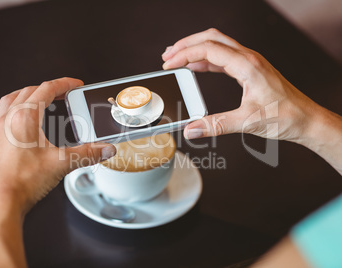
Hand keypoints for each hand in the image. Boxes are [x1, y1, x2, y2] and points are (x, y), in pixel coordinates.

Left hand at [0, 77, 115, 213]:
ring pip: (12, 100)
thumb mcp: (62, 164)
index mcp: (24, 117)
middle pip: (29, 91)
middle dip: (49, 89)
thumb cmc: (22, 182)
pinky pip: (3, 115)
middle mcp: (8, 119)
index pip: (46, 89)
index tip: (75, 84)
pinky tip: (24, 122)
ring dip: (28, 95)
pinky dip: (16, 110)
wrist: (0, 202)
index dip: (64, 84)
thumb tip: (105, 149)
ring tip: (42, 100)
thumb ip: (88, 153)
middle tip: (64, 93)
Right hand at [162, 28, 320, 143]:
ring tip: (177, 58)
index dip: (184, 55)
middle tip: (168, 55)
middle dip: (187, 44)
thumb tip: (191, 130)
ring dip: (196, 49)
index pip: (208, 49)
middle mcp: (248, 58)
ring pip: (217, 45)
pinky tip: (197, 68)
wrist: (306, 119)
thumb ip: (216, 125)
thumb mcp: (247, 122)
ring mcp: (250, 62)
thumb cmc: (285, 117)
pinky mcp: (250, 69)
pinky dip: (206, 59)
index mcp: (247, 65)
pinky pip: (224, 57)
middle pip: (211, 38)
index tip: (169, 64)